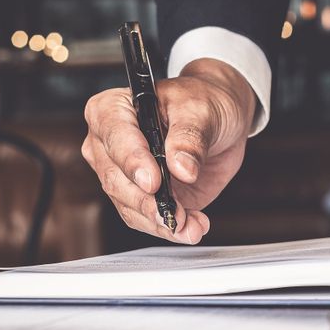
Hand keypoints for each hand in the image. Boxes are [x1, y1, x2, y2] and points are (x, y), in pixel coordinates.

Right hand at [82, 58, 256, 243]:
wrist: (220, 121)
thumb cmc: (203, 101)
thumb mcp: (201, 110)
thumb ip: (189, 137)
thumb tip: (181, 167)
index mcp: (114, 109)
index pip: (115, 137)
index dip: (133, 162)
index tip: (153, 182)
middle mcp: (109, 143)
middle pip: (116, 179)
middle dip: (147, 202)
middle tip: (175, 212)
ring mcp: (122, 173)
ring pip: (128, 206)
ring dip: (160, 220)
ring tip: (191, 224)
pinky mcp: (140, 196)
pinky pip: (144, 219)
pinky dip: (168, 228)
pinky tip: (191, 226)